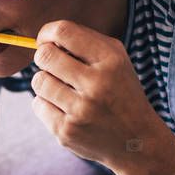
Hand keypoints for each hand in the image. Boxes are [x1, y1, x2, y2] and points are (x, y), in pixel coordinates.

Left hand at [30, 19, 167, 172]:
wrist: (136, 142)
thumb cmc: (120, 92)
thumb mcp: (116, 60)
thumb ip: (85, 41)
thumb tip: (45, 38)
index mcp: (111, 60)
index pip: (64, 32)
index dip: (47, 32)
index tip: (46, 40)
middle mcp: (97, 84)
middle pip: (45, 56)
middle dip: (43, 57)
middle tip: (53, 65)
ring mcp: (81, 110)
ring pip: (38, 81)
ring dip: (45, 82)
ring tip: (62, 89)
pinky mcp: (67, 131)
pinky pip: (38, 105)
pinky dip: (46, 104)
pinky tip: (64, 109)